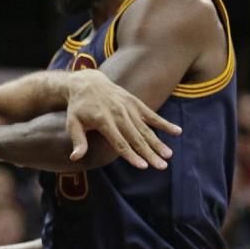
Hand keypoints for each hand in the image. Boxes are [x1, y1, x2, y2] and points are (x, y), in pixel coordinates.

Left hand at [65, 70, 180, 169]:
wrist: (87, 82)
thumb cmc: (78, 107)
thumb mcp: (72, 123)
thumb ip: (77, 141)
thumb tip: (75, 158)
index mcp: (103, 121)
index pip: (119, 142)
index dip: (131, 155)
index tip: (142, 166)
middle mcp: (119, 114)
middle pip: (136, 138)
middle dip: (149, 153)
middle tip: (161, 166)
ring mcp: (129, 108)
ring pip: (146, 129)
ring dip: (158, 142)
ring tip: (169, 155)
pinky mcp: (135, 103)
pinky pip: (152, 115)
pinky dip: (164, 123)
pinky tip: (177, 131)